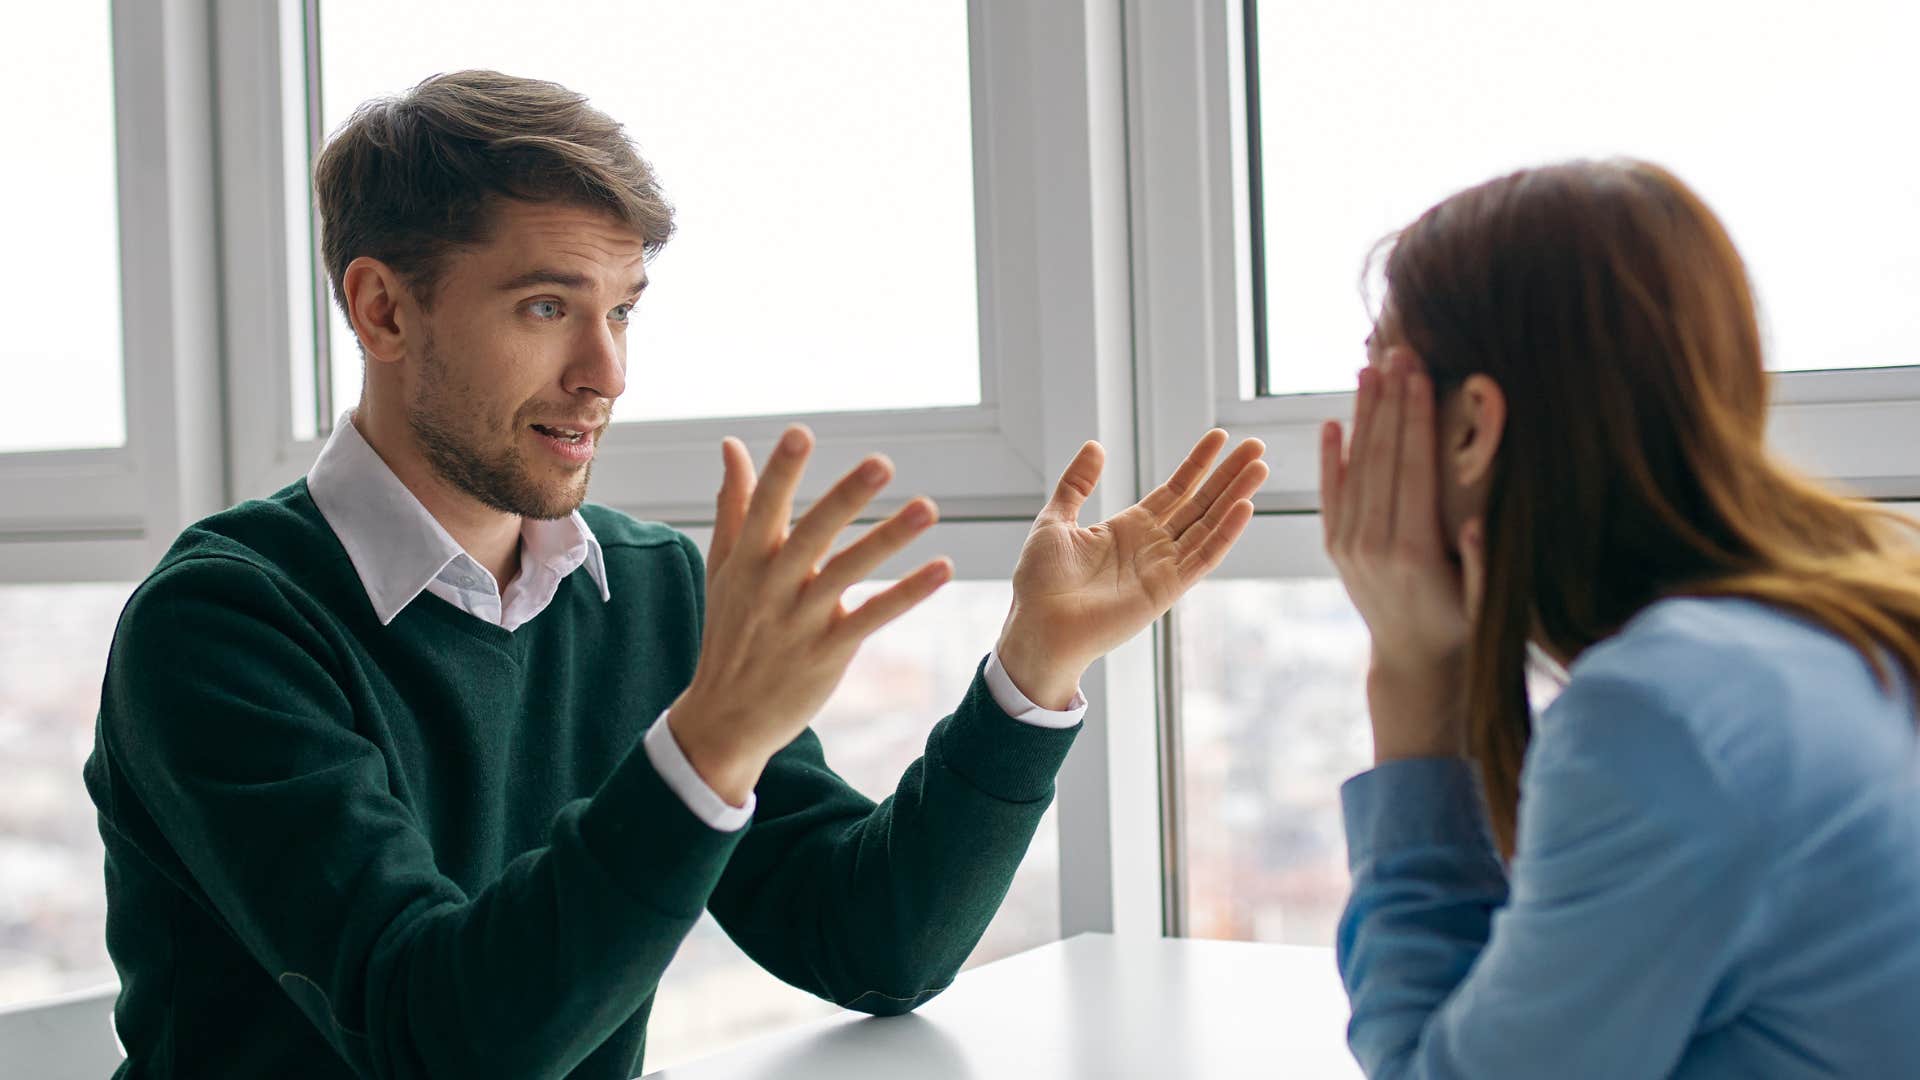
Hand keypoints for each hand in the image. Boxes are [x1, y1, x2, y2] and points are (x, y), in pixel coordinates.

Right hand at [670, 425, 952, 802]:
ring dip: (889, 539)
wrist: (725, 716)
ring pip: (847, 572)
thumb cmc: (729, 632)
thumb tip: (733, 445)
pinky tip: (940, 569)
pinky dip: (906, 594)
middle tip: (881, 461)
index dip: (781, 471)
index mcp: (747, 560)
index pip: (763, 507)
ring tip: (928, 508)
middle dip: (845, 497)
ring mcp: (800, 621)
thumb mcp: (723, 568)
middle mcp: (772, 587)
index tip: (800, 433)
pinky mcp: (827, 652)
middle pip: (812, 534)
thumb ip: (733, 504)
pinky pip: (871, 618)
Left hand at [996, 430, 1268, 708]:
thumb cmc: (1040, 581)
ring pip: (1209, 525)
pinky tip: (1244, 507)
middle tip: (1256, 446)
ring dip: (1235, 497)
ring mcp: (1162, 567)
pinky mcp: (1167, 590)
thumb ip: (1077, 483)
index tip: (1220, 437)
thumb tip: (1096, 445)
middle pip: (1200, 503)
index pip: (1174, 490)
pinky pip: (1203, 557)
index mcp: (1128, 528)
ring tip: (1260, 468)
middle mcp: (1151, 546)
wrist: (1037, 625)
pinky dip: (1225, 534)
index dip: (1198, 464)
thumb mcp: (1055, 520)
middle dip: (1228, 475)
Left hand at [1321, 347, 1485, 762]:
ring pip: (1355, 468)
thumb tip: (1477, 523)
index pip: (1413, 470)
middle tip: (1398, 354)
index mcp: (1414, 551)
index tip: (1419, 376)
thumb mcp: (1484, 600)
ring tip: (1369, 370)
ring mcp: (1349, 545)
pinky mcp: (1335, 547)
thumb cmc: (1462, 624)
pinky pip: (1331, 494)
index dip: (1416, 419)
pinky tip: (1333, 421)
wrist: (1412, 659)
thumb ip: (1479, 563)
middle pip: (1383, 459)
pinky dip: (1331, 456)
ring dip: (1363, 417)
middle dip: (1392, 402)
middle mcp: (1374, 544)